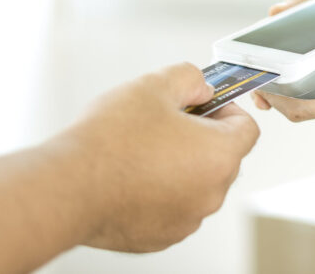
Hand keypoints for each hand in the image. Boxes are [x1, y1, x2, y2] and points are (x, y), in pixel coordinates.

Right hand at [54, 63, 259, 252]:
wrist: (67, 188)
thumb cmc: (109, 142)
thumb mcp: (155, 85)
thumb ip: (190, 78)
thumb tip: (201, 86)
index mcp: (220, 155)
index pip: (247, 129)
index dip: (227, 109)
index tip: (205, 104)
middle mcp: (211, 193)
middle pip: (222, 157)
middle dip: (201, 136)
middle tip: (167, 122)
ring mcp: (187, 219)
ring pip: (196, 183)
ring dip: (180, 165)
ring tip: (143, 149)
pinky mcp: (162, 236)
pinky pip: (173, 206)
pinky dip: (161, 191)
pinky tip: (131, 175)